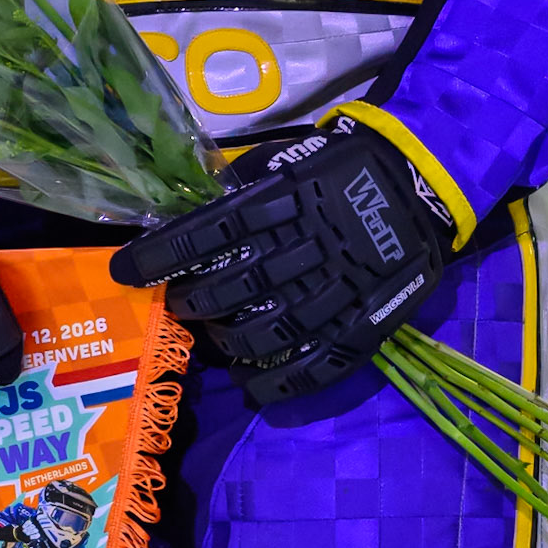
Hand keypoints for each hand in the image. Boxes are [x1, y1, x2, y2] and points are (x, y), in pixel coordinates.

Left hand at [109, 119, 453, 402]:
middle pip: (234, 284)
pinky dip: (283, 382)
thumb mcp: (290, 157)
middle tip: (178, 305)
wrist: (422, 178)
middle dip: (193, 300)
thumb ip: (246, 186)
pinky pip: (320, 361)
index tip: (126, 269)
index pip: (208, 231)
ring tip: (213, 341)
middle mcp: (306, 246)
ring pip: (270, 329)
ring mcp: (338, 288)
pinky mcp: (366, 320)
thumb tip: (196, 209)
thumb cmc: (345, 163)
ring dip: (230, 342)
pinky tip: (256, 390)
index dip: (162, 254)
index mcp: (284, 200)